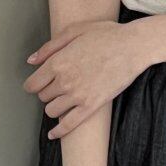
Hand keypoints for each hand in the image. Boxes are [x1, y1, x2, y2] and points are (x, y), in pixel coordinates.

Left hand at [22, 19, 151, 139]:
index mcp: (58, 62)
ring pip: (52, 111)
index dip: (34, 84)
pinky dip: (59, 131)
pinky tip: (54, 134)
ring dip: (54, 107)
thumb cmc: (107, 35)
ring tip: (62, 101)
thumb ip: (49, 47)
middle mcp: (64, 81)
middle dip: (48, 92)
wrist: (133, 47)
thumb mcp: (75, 31)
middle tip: (58, 87)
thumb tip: (31, 61)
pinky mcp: (92, 106)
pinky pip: (69, 124)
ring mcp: (78, 95)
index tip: (38, 84)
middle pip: (43, 97)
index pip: (33, 84)